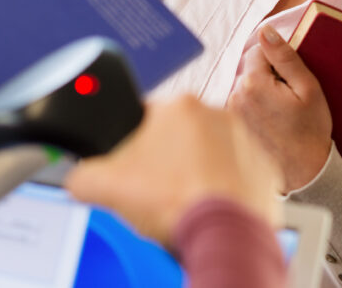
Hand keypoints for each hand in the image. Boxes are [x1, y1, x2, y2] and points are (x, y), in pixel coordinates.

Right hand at [64, 94, 282, 246]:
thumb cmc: (175, 204)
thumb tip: (77, 175)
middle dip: (166, 161)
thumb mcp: (107, 188)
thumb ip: (82, 174)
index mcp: (178, 106)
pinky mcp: (264, 167)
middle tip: (157, 191)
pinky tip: (210, 207)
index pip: (146, 119)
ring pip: (209, 154)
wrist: (226, 236)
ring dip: (197, 172)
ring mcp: (245, 139)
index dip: (135, 147)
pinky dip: (225, 189)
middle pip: (178, 136)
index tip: (136, 171)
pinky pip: (237, 175)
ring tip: (185, 202)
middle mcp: (216, 113)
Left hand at [227, 24, 331, 192]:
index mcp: (252, 83)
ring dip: (260, 92)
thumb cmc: (310, 131)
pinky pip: (242, 103)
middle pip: (249, 68)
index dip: (276, 61)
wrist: (305, 174)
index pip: (258, 51)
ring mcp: (229, 112)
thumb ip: (284, 56)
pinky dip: (254, 107)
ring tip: (280, 114)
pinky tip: (271, 124)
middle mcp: (234, 95)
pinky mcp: (230, 126)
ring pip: (245, 85)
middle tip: (288, 99)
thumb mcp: (307, 88)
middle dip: (267, 76)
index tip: (290, 80)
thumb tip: (266, 31)